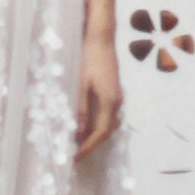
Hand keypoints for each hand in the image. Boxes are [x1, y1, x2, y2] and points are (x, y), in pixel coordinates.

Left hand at [75, 33, 122, 160]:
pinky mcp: (115, 91)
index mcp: (110, 102)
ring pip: (109, 124)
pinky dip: (99, 124)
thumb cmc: (89, 59)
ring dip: (96, 134)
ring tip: (80, 142)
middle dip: (92, 143)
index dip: (89, 146)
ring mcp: (118, 97)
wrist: (102, 38)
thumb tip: (79, 132)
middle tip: (77, 152)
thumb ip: (82, 109)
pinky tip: (87, 124)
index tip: (77, 156)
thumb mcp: (82, 85)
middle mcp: (117, 102)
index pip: (101, 133)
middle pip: (107, 131)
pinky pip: (109, 115)